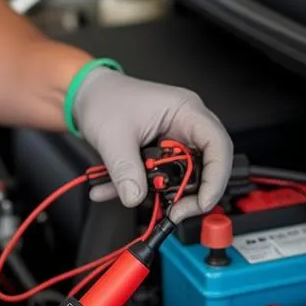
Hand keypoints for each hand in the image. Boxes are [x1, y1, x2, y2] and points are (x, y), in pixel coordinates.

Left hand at [72, 68, 233, 221]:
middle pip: (207, 166)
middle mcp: (185, 125)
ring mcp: (174, 140)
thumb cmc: (104, 98)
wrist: (87, 95)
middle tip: (175, 210)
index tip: (202, 201)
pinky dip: (141, 189)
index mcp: (185, 111)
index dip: (216, 176)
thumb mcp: (112, 136)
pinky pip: (161, 177)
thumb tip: (135, 196)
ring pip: (184, 176)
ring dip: (162, 193)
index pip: (217, 145)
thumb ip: (124, 169)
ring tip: (136, 198)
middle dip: (191, 193)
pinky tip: (114, 191)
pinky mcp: (161, 153)